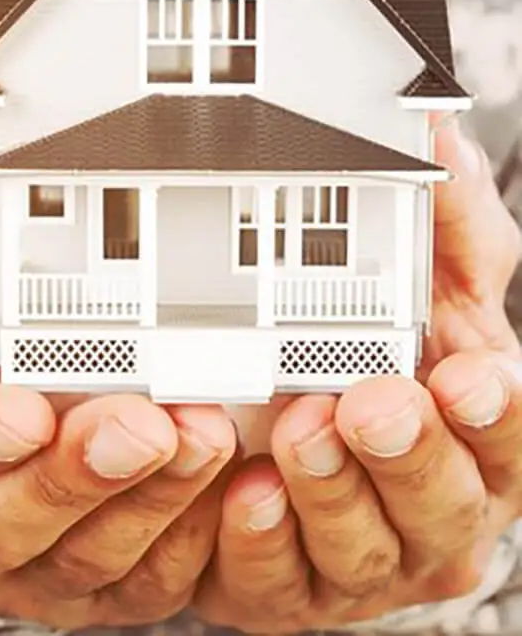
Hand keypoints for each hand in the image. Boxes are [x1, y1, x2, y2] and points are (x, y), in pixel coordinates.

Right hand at [0, 109, 237, 629]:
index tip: (20, 410)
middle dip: (75, 478)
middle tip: (143, 421)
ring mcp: (12, 570)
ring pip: (81, 559)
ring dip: (148, 506)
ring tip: (206, 436)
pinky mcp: (84, 591)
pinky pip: (143, 585)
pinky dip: (190, 543)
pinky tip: (233, 486)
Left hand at [196, 122, 521, 633]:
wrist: (271, 445)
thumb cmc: (371, 371)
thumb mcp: (419, 296)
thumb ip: (443, 227)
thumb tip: (443, 144)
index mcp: (477, 449)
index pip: (506, 441)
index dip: (493, 415)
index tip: (468, 374)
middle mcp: (431, 515)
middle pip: (440, 505)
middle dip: (407, 452)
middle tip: (371, 401)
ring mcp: (360, 562)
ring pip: (359, 548)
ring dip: (329, 492)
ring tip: (297, 433)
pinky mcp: (283, 590)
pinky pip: (273, 580)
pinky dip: (257, 541)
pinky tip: (240, 495)